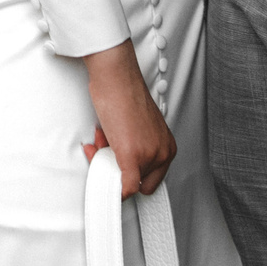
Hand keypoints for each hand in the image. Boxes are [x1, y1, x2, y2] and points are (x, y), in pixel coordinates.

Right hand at [81, 43, 174, 194]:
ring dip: (106, 164)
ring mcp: (148, 155)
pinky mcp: (132, 156)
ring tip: (101, 139)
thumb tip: (123, 161)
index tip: (118, 162)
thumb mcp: (138, 126)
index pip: (153, 176)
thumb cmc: (124, 94)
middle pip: (140, 181)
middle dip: (119, 168)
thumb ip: (137, 146)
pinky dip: (114, 187)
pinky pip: (125, 186)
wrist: (117, 77)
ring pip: (127, 182)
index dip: (132, 172)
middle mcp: (162, 152)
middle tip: (105, 149)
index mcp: (167, 145)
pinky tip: (99, 163)